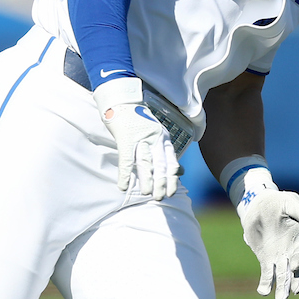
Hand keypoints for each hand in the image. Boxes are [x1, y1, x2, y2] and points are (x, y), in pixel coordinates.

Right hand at [94, 77, 178, 200]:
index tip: (172, 191)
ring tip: (146, 193)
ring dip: (147, 180)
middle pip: (160, 164)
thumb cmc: (137, 120)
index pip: (171, 160)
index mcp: (163, 137)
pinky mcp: (126, 137)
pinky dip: (125, 174)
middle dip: (161, 183)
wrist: (121, 100)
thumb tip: (177, 171)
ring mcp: (141, 137)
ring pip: (146, 163)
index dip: (172, 178)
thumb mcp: (155, 133)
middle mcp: (155, 137)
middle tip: (160, 197)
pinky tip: (123, 186)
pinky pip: (126, 160)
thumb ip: (163, 151)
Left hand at [238, 188, 298, 298]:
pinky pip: (267, 273)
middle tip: (290, 294)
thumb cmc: (280, 202)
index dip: (298, 260)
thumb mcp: (291, 203)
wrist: (261, 204)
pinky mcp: (266, 258)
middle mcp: (292, 251)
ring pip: (282, 276)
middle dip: (292, 282)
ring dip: (281, 288)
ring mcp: (279, 257)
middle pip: (294, 270)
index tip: (294, 267)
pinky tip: (263, 292)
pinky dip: (266, 282)